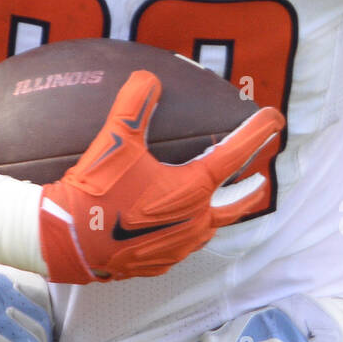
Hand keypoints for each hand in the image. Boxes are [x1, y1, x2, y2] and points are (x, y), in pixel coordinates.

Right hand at [38, 71, 283, 283]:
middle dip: (252, 191)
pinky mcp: (158, 263)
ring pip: (209, 227)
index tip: (275, 118)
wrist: (67, 241)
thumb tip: (148, 78)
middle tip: (262, 180)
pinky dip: (186, 230)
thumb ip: (135, 106)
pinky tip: (174, 225)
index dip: (257, 132)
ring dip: (218, 212)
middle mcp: (194, 221)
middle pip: (236, 205)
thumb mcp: (115, 142)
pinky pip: (182, 245)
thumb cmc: (96, 192)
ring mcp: (178, 247)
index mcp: (192, 189)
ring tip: (217, 202)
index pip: (236, 154)